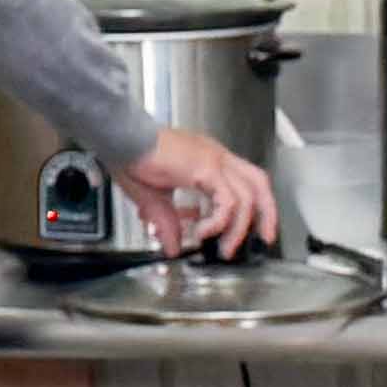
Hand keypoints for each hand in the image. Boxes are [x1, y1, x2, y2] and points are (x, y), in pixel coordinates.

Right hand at [122, 126, 282, 254]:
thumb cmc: (131, 158)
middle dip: (266, 213)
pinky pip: (227, 202)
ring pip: (247, 196)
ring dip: (239, 227)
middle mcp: (215, 156)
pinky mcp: (206, 168)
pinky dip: (219, 222)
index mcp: (206, 159)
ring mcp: (213, 160)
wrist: (120, 139)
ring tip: (225, 247)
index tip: (251, 228)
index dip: (253, 204)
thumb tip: (171, 246)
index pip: (244, 179)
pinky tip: (202, 232)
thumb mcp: (152, 198)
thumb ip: (166, 222)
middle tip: (264, 238)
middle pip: (258, 182)